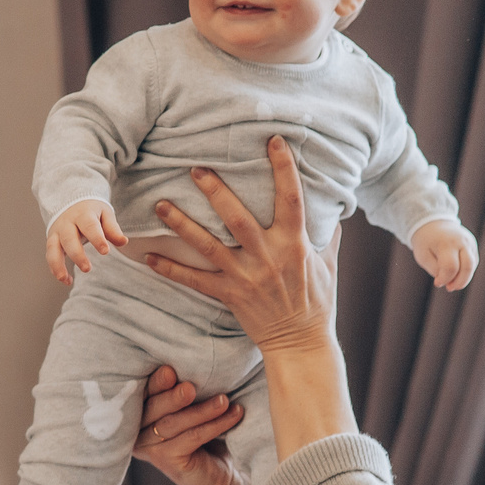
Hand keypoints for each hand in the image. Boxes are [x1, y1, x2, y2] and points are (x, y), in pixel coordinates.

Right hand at [46, 200, 126, 285]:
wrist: (71, 203)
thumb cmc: (92, 212)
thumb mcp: (105, 214)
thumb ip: (112, 229)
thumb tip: (123, 242)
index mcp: (83, 214)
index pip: (89, 226)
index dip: (97, 239)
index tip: (105, 251)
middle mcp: (67, 223)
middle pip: (69, 238)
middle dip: (77, 254)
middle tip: (87, 269)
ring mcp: (57, 232)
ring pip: (53, 248)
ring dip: (57, 264)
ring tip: (64, 279)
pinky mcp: (52, 241)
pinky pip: (50, 255)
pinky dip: (55, 269)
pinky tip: (66, 280)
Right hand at [133, 365, 254, 484]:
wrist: (225, 474)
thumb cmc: (209, 432)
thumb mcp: (195, 404)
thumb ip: (186, 386)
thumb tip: (194, 358)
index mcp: (140, 411)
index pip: (144, 393)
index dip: (155, 382)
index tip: (171, 370)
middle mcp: (138, 431)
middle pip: (154, 409)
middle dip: (173, 396)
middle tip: (191, 387)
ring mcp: (150, 450)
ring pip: (174, 424)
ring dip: (202, 410)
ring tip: (224, 400)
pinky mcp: (168, 462)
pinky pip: (191, 438)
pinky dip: (215, 425)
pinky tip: (234, 414)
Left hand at [135, 136, 338, 355]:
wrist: (301, 344)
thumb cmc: (317, 303)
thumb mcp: (328, 266)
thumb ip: (327, 237)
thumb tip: (336, 212)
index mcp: (295, 244)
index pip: (291, 199)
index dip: (283, 168)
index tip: (272, 140)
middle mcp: (268, 257)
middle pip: (237, 218)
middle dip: (215, 192)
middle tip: (194, 169)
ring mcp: (246, 277)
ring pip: (209, 246)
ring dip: (182, 225)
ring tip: (160, 204)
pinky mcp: (229, 295)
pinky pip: (195, 281)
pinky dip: (171, 269)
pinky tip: (149, 257)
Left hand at [410, 219, 477, 291]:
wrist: (433, 223)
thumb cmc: (426, 242)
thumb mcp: (423, 256)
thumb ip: (435, 270)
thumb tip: (448, 281)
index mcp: (446, 243)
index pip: (451, 267)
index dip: (445, 279)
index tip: (437, 283)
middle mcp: (461, 241)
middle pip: (468, 267)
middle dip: (459, 282)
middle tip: (449, 288)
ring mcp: (469, 242)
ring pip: (472, 266)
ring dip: (463, 278)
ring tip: (451, 282)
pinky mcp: (473, 245)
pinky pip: (472, 263)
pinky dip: (465, 271)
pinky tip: (455, 272)